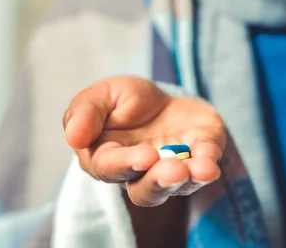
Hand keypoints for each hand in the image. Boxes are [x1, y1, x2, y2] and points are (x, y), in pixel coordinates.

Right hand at [63, 76, 225, 206]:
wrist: (162, 97)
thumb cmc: (124, 101)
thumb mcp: (100, 96)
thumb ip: (84, 113)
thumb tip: (74, 137)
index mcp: (108, 159)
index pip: (112, 168)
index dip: (127, 164)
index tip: (144, 156)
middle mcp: (141, 173)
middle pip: (147, 190)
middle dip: (161, 181)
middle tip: (173, 171)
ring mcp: (174, 167)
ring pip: (180, 186)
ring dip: (191, 179)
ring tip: (201, 169)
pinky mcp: (201, 155)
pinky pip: (207, 164)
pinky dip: (210, 162)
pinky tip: (211, 157)